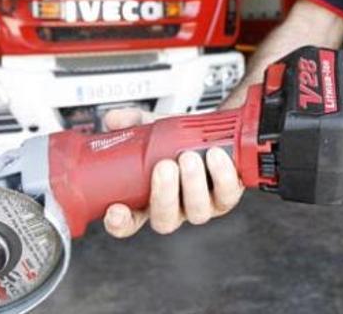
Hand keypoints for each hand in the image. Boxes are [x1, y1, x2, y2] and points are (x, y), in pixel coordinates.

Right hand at [100, 108, 244, 237]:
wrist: (218, 131)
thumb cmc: (182, 140)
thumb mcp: (155, 129)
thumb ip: (133, 123)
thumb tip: (115, 119)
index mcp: (150, 199)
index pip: (129, 223)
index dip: (120, 222)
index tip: (116, 209)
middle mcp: (176, 208)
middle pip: (165, 220)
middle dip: (164, 194)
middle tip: (164, 166)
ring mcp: (202, 205)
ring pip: (197, 211)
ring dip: (192, 183)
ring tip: (189, 156)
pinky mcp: (227, 197)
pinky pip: (226, 194)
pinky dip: (222, 175)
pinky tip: (216, 155)